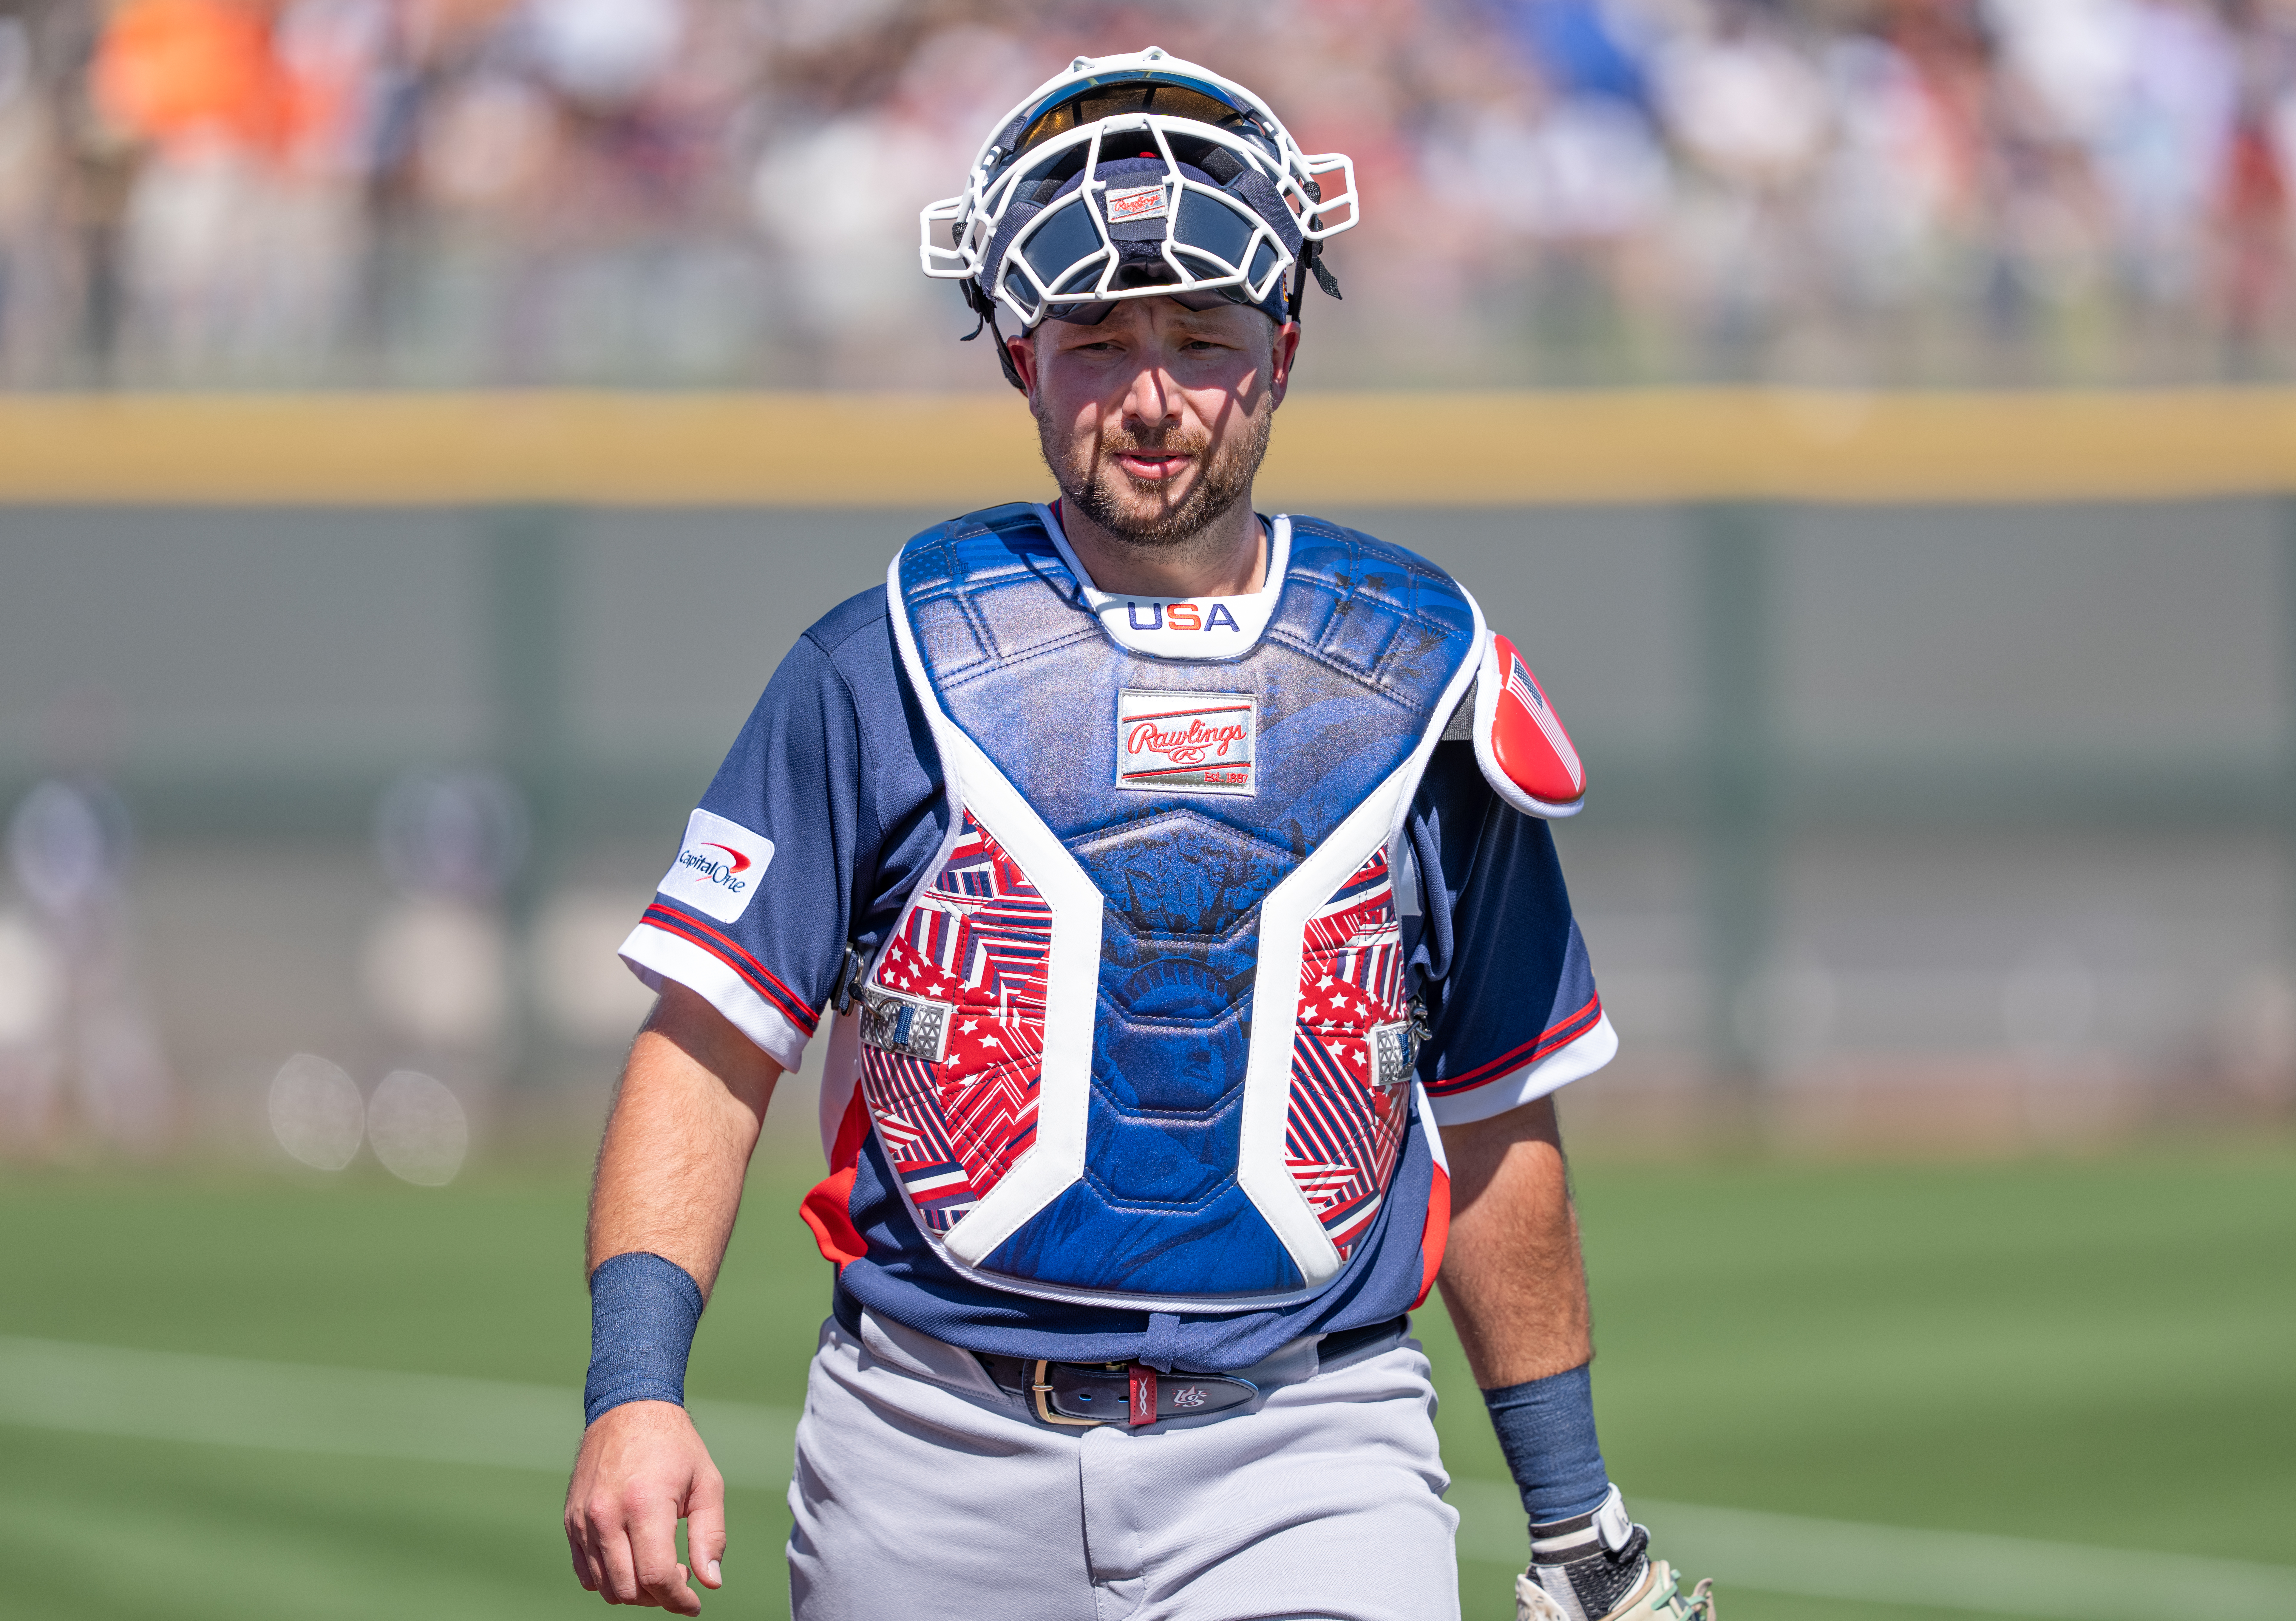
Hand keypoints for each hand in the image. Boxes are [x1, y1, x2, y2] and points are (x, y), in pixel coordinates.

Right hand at [565, 1400, 726, 1612]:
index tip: (695, 1602)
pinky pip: (586, 1572)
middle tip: (679, 1577)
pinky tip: (632, 1560)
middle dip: (659, 1597)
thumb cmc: (674, 1446)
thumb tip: (711, 1582)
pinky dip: (610, 1579)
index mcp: (645, 1504)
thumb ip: (711, 1536)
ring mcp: (584, 1520)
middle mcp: (607, 1515)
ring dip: (635, 1591)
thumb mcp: (707, 1484)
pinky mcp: (571, 1521)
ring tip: (658, 1566)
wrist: (628, 1409)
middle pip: (629, 1589)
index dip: (678, 1600)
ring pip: (606, 1587)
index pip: (656, 1577)